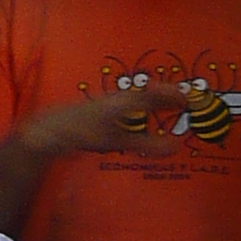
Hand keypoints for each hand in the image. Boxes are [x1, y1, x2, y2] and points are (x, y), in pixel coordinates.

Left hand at [23, 86, 179, 162]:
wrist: (51, 129)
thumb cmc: (85, 131)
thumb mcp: (118, 140)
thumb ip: (147, 144)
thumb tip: (176, 146)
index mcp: (125, 101)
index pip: (155, 95)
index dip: (172, 96)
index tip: (189, 99)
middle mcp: (118, 99)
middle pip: (146, 95)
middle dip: (165, 97)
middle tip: (184, 101)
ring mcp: (107, 104)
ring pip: (135, 99)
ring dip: (152, 101)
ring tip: (166, 106)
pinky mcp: (99, 112)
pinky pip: (126, 106)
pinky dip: (139, 109)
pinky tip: (138, 119)